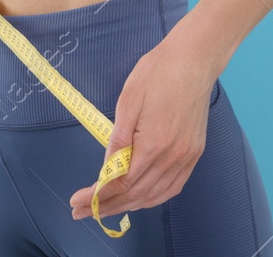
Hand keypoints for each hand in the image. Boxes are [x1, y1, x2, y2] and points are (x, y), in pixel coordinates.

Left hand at [68, 37, 215, 222]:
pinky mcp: (194, 153)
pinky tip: (140, 198)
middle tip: (83, 211)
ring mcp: (186, 157)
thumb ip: (117, 140)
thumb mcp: (128, 101)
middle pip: (136, 194)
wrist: (193, 60)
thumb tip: (106, 169)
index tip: (77, 201)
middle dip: (108, 206)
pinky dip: (153, 197)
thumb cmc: (158, 73)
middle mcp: (173, 156)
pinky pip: (173, 186)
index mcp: (154, 144)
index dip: (98, 196)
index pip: (121, 183)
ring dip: (129, 205)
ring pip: (155, 195)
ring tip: (106, 208)